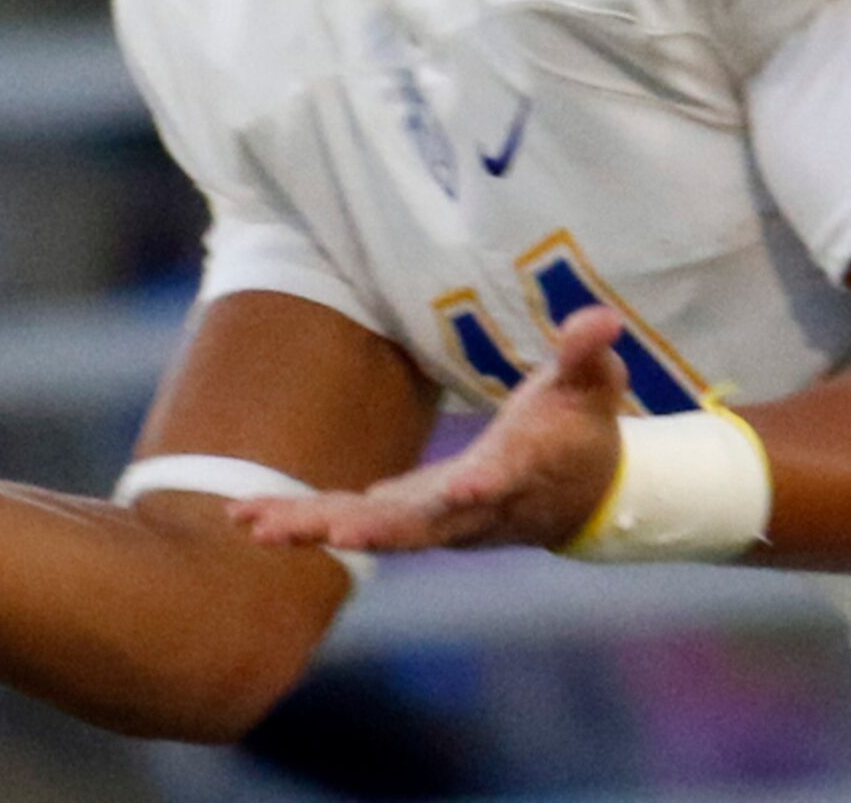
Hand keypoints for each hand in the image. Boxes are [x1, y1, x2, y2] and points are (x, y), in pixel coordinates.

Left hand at [234, 307, 626, 553]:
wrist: (580, 499)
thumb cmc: (583, 428)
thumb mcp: (592, 387)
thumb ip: (587, 355)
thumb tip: (601, 319)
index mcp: (518, 470)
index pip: (498, 481)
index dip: (482, 486)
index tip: (466, 483)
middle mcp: (471, 507)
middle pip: (417, 525)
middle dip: (370, 529)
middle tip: (322, 532)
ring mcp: (437, 518)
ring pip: (371, 532)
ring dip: (313, 529)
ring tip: (248, 523)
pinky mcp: (410, 515)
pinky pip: (354, 523)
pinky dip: (307, 524)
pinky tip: (251, 519)